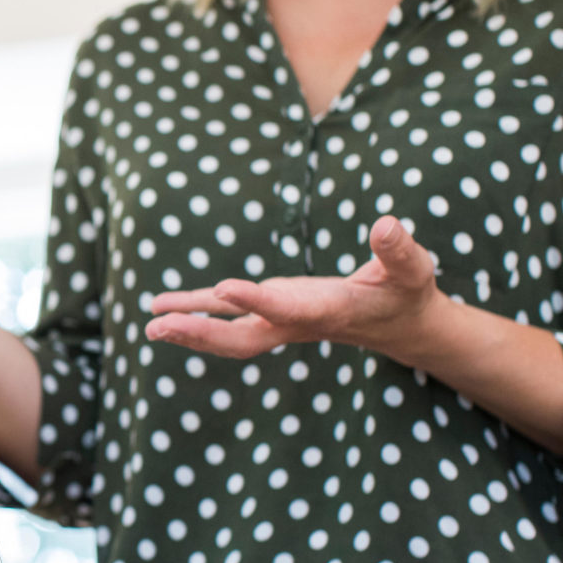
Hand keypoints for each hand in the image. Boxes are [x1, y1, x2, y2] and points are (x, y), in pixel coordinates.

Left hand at [144, 215, 449, 363]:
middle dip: (201, 336)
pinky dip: (195, 312)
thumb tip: (384, 223)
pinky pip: (227, 318)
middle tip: (157, 329)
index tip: (220, 288)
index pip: (286, 309)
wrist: (401, 325)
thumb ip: (398, 250)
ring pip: (228, 335)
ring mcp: (280, 322)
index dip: (254, 301)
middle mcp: (296, 323)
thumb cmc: (407, 293)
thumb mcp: (413, 270)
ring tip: (149, 323)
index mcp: (328, 312)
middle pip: (242, 339)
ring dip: (189, 330)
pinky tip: (162, 306)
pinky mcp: (272, 312)